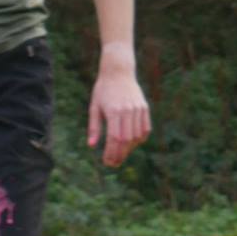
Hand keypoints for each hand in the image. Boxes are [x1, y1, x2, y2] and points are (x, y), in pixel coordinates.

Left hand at [89, 43, 150, 166]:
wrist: (118, 72)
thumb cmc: (103, 90)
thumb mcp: (94, 107)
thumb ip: (94, 127)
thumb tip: (92, 146)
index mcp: (113, 111)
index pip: (115, 138)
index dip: (112, 153)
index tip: (107, 162)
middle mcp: (127, 111)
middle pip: (126, 140)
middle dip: (120, 154)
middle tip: (114, 163)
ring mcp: (138, 110)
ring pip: (137, 137)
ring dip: (129, 148)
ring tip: (121, 153)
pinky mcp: (144, 109)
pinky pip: (145, 130)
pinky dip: (139, 139)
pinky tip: (131, 143)